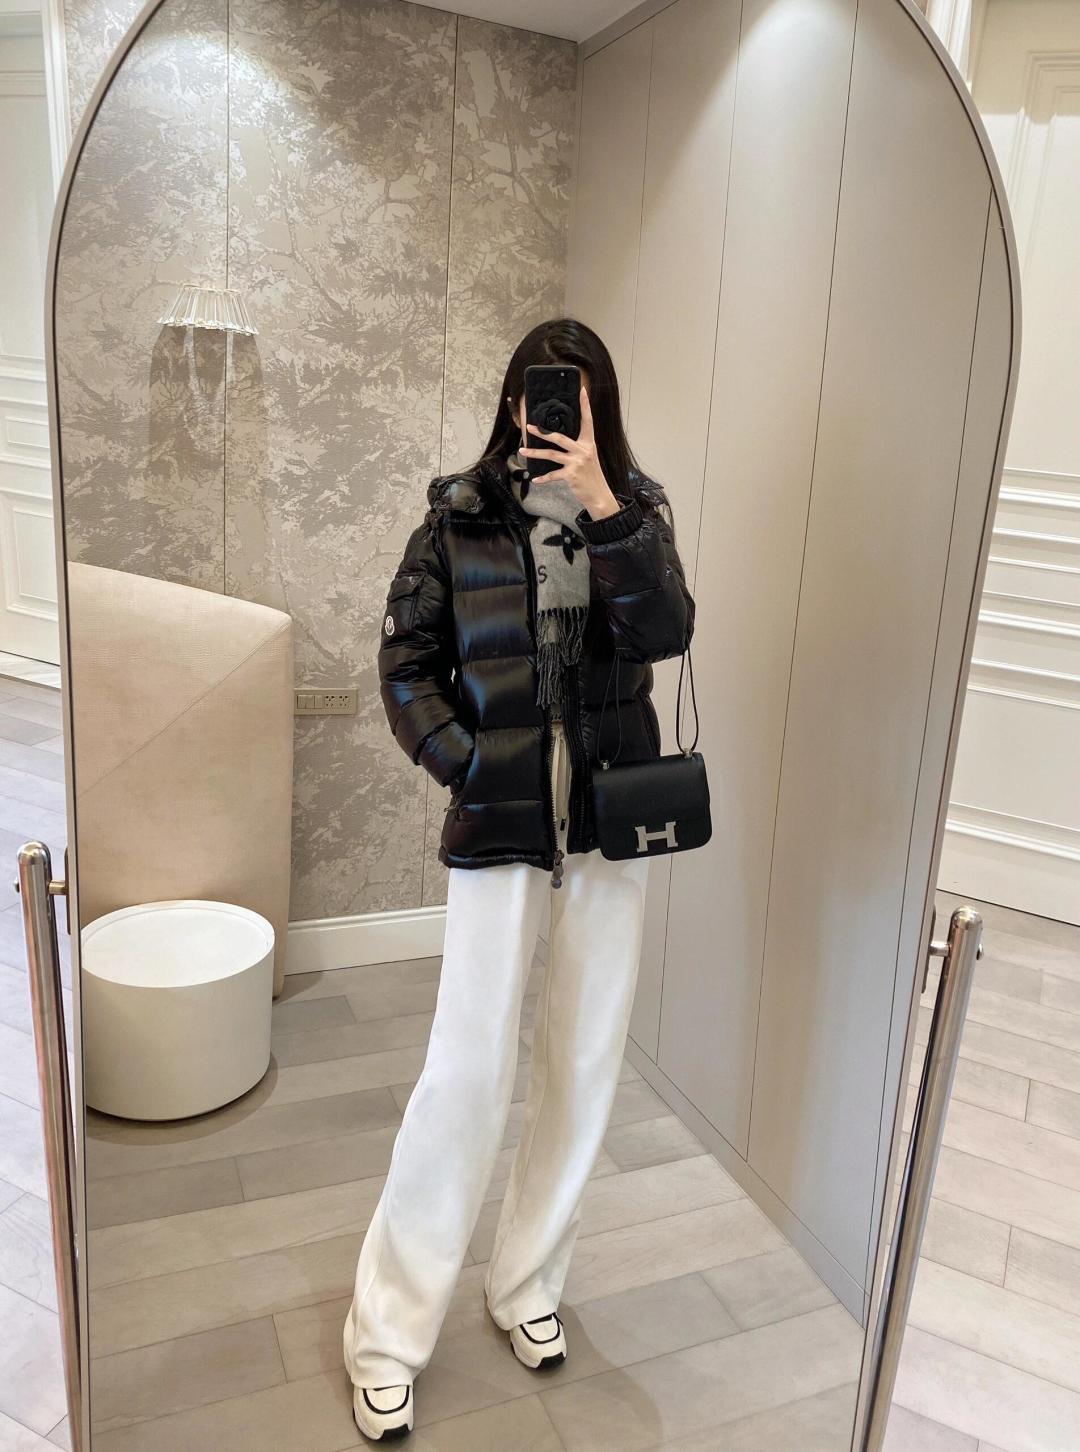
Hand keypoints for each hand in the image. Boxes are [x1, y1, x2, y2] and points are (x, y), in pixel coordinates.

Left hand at [519, 386, 621, 520]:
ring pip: (551, 454)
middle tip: (529, 427)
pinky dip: (543, 478)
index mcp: (589, 443)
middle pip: (559, 437)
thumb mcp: (589, 458)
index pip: (588, 420)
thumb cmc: (591, 476)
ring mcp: (577, 462)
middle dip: (542, 432)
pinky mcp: (571, 475)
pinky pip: (552, 474)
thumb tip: (559, 440)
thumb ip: (577, 448)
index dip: (585, 405)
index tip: (582, 391)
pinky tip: (535, 479)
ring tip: (522, 451)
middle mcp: (583, 450)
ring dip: (535, 453)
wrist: (599, 494)